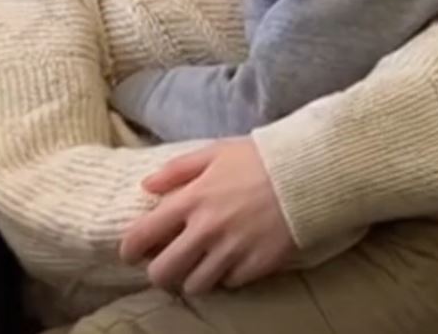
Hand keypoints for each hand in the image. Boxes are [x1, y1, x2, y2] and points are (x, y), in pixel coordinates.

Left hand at [120, 138, 294, 295]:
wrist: (307, 172)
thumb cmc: (260, 158)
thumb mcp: (216, 151)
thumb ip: (178, 169)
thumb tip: (146, 185)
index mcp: (193, 198)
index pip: (145, 234)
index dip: (130, 248)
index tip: (130, 253)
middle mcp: (207, 230)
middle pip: (164, 272)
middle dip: (159, 272)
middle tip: (166, 264)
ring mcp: (231, 251)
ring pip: (195, 285)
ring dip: (192, 277)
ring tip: (199, 265)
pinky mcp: (255, 266)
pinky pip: (229, 284)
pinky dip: (226, 276)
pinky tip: (231, 260)